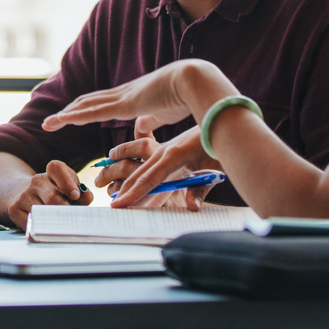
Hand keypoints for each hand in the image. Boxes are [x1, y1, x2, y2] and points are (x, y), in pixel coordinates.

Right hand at [6, 159, 91, 228]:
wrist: (23, 194)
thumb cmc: (55, 194)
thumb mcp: (69, 189)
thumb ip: (82, 194)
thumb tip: (86, 197)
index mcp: (52, 172)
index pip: (56, 169)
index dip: (67, 182)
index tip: (75, 196)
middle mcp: (37, 181)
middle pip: (53, 198)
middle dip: (65, 211)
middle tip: (71, 219)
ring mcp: (24, 195)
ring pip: (42, 213)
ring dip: (54, 222)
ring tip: (59, 224)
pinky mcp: (14, 209)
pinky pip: (31, 224)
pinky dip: (41, 228)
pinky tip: (45, 226)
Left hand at [42, 60, 237, 135]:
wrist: (196, 81)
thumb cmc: (186, 97)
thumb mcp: (163, 113)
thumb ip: (149, 120)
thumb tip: (139, 129)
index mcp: (132, 96)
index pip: (102, 103)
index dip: (85, 109)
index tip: (71, 116)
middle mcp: (123, 94)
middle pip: (88, 102)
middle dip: (69, 112)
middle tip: (51, 121)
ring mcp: (122, 97)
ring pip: (85, 106)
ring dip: (65, 115)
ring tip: (48, 124)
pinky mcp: (125, 104)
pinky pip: (94, 111)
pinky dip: (75, 116)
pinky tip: (62, 120)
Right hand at [102, 128, 217, 209]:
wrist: (221, 121)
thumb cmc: (218, 146)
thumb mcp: (214, 169)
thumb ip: (200, 190)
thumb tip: (191, 207)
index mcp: (174, 156)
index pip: (149, 179)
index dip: (133, 194)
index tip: (118, 205)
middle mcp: (164, 151)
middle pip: (138, 173)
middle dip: (123, 189)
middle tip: (111, 204)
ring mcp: (164, 148)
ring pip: (139, 165)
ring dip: (123, 176)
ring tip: (107, 185)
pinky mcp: (167, 148)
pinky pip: (146, 160)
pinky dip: (133, 168)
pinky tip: (125, 172)